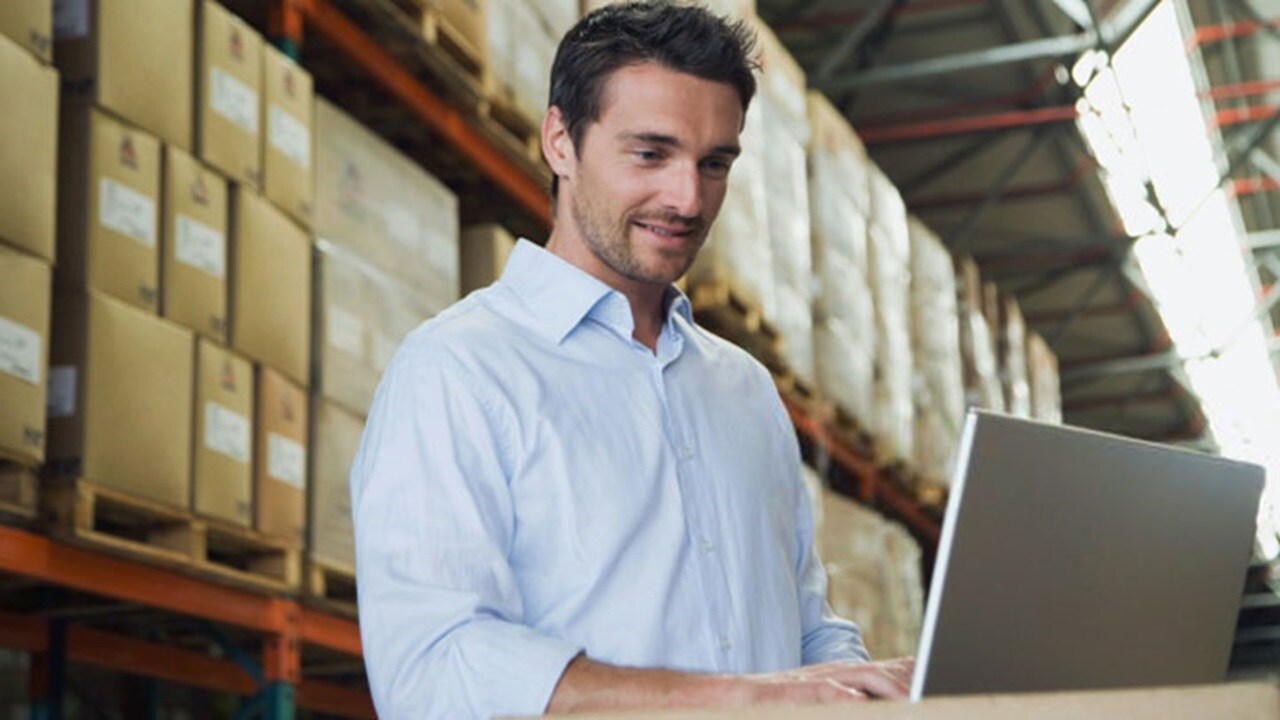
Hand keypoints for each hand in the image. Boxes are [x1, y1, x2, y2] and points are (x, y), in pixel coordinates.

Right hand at [731, 657, 914, 704]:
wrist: (736, 696)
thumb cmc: (782, 703)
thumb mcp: (822, 698)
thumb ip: (850, 698)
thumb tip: (867, 700)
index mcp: (842, 676)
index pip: (885, 669)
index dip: (912, 674)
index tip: (937, 678)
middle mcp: (833, 674)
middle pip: (880, 672)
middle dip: (908, 682)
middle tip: (931, 691)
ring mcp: (815, 681)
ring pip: (859, 678)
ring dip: (887, 686)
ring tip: (909, 698)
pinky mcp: (795, 692)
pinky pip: (823, 690)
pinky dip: (843, 695)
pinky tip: (858, 700)